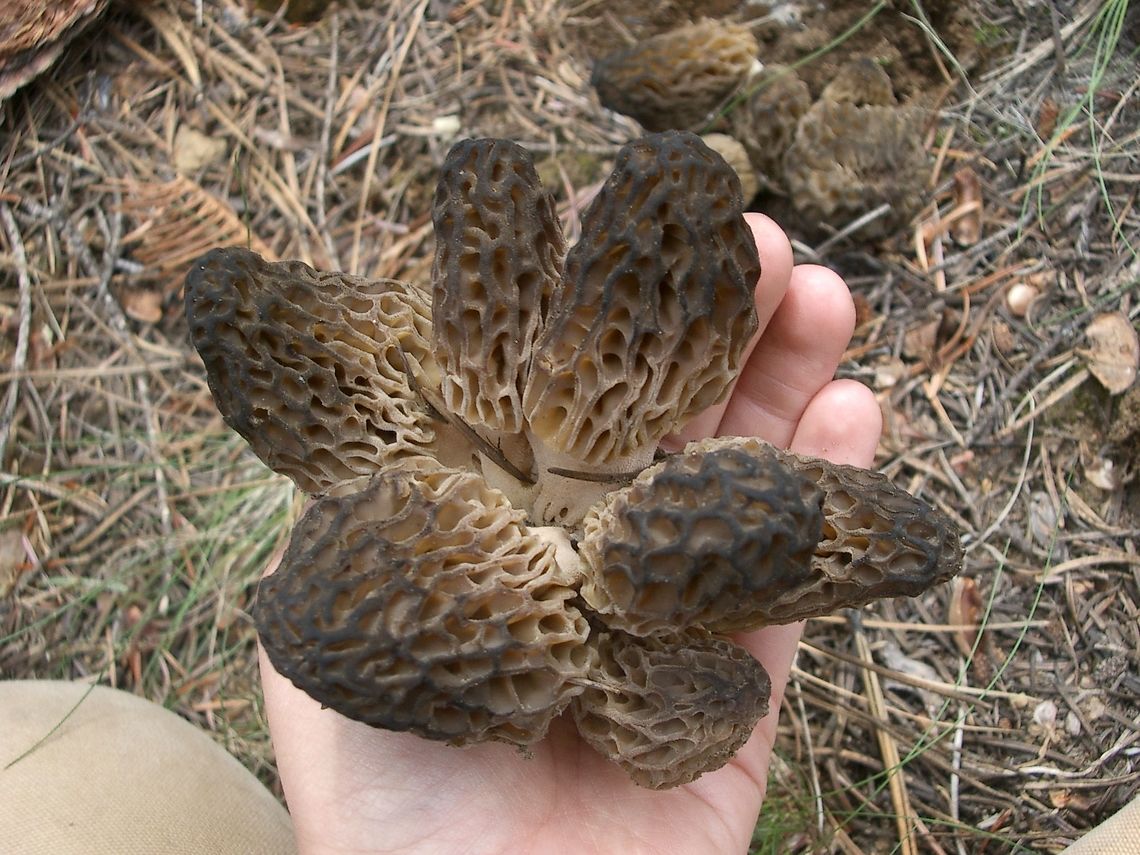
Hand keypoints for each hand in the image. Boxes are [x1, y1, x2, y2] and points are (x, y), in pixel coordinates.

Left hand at [259, 213, 881, 853]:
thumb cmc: (392, 796)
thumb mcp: (338, 622)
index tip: (614, 219)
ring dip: (781, 374)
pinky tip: (854, 405)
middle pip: (652, 411)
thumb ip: (364, 496)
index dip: (576, 301)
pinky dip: (831, 488)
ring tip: (820, 291)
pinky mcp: (745, 673)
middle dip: (699, 320)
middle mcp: (581, 549)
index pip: (539, 388)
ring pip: (738, 468)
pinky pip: (796, 566)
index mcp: (488, 526)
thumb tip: (389, 359)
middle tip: (748, 238)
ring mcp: (671, 603)